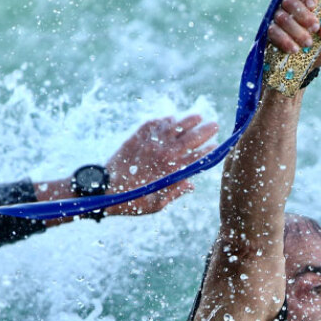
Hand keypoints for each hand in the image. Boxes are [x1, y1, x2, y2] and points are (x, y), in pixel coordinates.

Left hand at [103, 115, 218, 215]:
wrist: (104, 189)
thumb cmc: (131, 201)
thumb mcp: (156, 204)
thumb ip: (175, 193)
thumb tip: (191, 185)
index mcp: (171, 171)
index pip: (197, 158)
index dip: (208, 151)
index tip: (216, 146)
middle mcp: (164, 154)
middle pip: (191, 138)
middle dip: (205, 131)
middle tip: (215, 125)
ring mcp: (151, 143)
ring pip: (174, 127)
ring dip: (188, 121)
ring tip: (197, 116)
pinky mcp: (137, 137)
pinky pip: (154, 124)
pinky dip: (164, 121)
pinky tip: (170, 119)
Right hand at [268, 0, 320, 66]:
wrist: (314, 64)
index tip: (313, 4)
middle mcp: (293, 3)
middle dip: (302, 14)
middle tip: (315, 27)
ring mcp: (281, 16)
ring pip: (281, 16)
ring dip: (295, 30)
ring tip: (308, 43)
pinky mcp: (272, 32)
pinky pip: (273, 31)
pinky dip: (284, 40)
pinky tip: (295, 49)